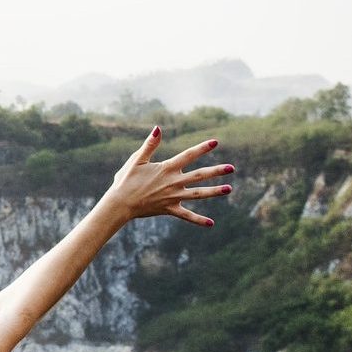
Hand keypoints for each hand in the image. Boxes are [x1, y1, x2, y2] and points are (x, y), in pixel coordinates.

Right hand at [100, 126, 234, 226]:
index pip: (189, 155)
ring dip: (215, 191)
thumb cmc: (126, 180)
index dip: (202, 148)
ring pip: (199, 194)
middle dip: (216, 171)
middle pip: (200, 175)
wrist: (120, 203)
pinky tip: (211, 223)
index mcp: (167, 169)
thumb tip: (158, 128)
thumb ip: (150, 144)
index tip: (215, 142)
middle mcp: (174, 182)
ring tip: (229, 189)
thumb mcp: (137, 160)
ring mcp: (173, 197)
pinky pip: (187, 215)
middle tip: (232, 168)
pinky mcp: (169, 209)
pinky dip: (198, 220)